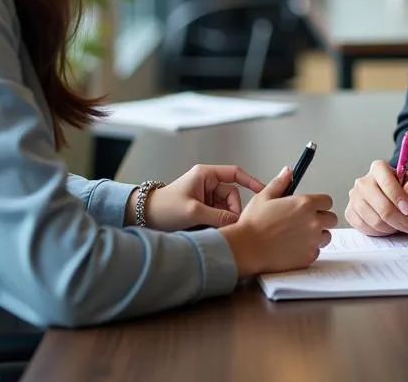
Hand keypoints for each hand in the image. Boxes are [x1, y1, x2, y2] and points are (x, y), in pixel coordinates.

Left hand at [130, 164, 263, 230]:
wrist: (144, 217)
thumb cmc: (164, 208)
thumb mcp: (193, 212)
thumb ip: (217, 217)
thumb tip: (237, 223)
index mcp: (205, 175)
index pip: (235, 174)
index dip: (250, 181)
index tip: (263, 191)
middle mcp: (207, 183)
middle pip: (231, 196)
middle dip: (232, 211)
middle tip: (230, 227)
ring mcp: (204, 196)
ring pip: (225, 209)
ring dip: (223, 220)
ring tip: (214, 231)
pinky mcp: (201, 209)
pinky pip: (217, 216)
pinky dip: (217, 224)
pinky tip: (210, 232)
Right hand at [221, 166, 336, 276]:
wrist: (247, 248)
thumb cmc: (254, 223)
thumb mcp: (264, 196)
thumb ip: (280, 182)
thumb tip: (288, 172)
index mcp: (304, 204)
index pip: (327, 201)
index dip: (319, 203)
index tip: (312, 206)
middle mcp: (313, 222)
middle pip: (331, 219)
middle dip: (322, 218)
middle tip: (306, 221)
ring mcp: (312, 241)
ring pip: (326, 236)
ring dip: (317, 235)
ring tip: (299, 235)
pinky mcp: (308, 257)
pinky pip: (316, 251)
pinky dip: (309, 249)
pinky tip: (294, 246)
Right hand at [345, 159, 407, 235]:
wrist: (397, 200)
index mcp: (378, 168)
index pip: (386, 181)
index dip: (397, 196)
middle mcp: (362, 181)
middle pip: (381, 206)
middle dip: (400, 219)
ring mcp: (354, 198)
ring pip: (374, 221)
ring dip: (392, 228)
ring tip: (403, 227)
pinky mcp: (350, 212)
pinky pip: (365, 228)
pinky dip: (380, 233)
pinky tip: (390, 228)